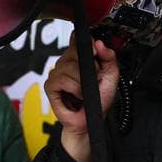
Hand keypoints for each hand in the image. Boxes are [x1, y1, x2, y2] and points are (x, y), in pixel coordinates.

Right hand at [45, 36, 119, 161]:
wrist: (89, 121)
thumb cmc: (97, 102)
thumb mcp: (110, 78)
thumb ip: (109, 59)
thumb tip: (100, 44)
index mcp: (79, 59)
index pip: (77, 40)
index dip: (84, 42)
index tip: (94, 49)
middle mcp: (66, 63)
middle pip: (74, 51)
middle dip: (88, 67)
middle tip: (93, 79)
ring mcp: (57, 73)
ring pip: (68, 66)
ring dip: (81, 81)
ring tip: (84, 91)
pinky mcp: (50, 85)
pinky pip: (62, 79)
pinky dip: (73, 88)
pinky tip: (76, 95)